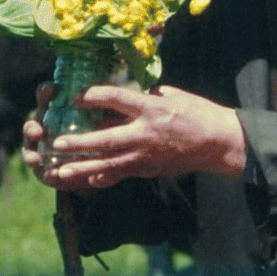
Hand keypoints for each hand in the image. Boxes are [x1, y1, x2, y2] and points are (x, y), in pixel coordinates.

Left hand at [21, 82, 245, 190]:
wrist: (219, 142)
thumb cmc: (198, 112)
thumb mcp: (173, 94)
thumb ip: (146, 95)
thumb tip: (125, 95)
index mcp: (152, 108)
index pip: (116, 99)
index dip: (94, 95)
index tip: (76, 96)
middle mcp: (146, 134)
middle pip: (106, 139)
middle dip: (80, 142)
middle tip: (58, 142)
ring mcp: (146, 156)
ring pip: (108, 163)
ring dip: (82, 167)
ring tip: (60, 171)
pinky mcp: (149, 169)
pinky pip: (122, 174)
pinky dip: (104, 177)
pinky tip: (87, 180)